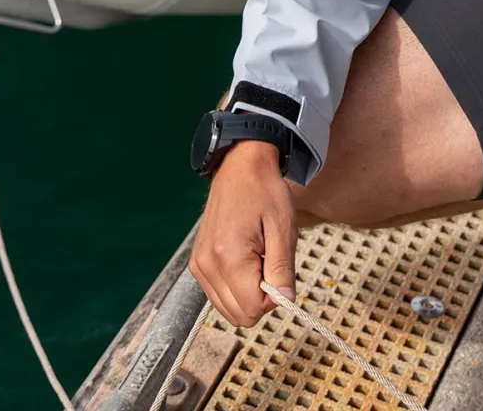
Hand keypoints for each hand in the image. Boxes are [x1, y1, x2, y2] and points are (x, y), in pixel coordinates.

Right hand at [189, 140, 297, 325]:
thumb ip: (282, 269)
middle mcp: (207, 265)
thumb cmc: (266, 192)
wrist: (241, 167)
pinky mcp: (197, 263)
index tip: (280, 273)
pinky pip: (218, 294)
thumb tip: (285, 302)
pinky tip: (246, 259)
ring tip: (258, 258)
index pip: (252, 310)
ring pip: (227, 309)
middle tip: (270, 264)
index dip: (273, 299)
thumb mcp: (284, 228)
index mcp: (229, 257)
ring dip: (248, 293)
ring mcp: (199, 265)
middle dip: (260, 299)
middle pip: (238, 315)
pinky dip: (236, 286)